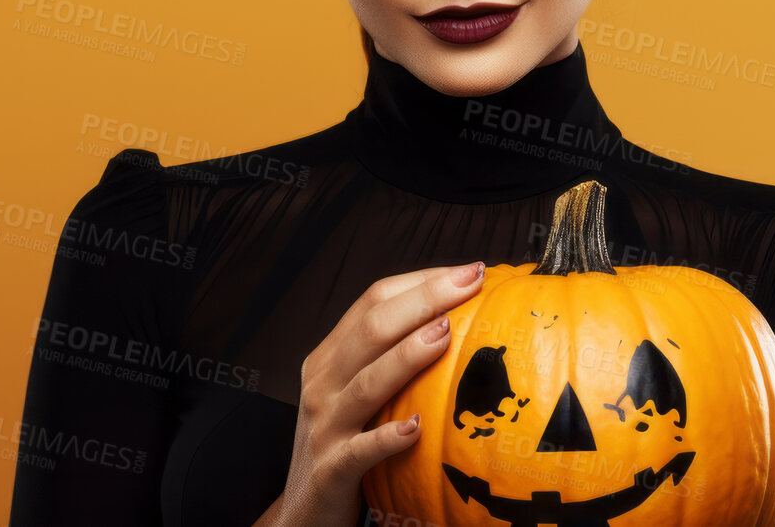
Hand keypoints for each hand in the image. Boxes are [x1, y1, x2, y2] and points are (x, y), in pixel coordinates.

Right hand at [252, 261, 486, 526]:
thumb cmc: (345, 445)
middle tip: (471, 282)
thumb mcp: (359, 395)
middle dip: (424, 300)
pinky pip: (361, 450)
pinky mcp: (331, 469)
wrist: (302, 510)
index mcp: (330, 357)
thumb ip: (393, 361)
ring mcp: (325, 426)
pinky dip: (387, 437)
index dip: (420, 282)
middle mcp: (323, 383)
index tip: (469, 271)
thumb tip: (459, 326)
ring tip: (446, 335)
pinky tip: (416, 428)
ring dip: (407, 356)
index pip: (372, 301)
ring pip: (366, 383)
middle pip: (371, 329)